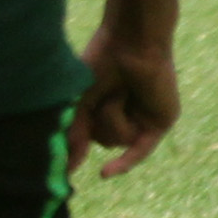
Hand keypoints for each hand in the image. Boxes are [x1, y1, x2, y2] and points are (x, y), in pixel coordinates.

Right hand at [70, 21, 178, 179]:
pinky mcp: (159, 123)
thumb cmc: (102, 63)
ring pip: (118, 141)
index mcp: (103, 106)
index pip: (86, 133)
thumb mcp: (81, 101)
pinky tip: (104, 173)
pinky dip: (124, 163)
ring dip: (113, 118)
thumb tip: (67, 167)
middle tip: (102, 94)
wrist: (133, 44)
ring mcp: (142, 120)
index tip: (58, 159)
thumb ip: (76, 134)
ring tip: (120, 93)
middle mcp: (123, 115)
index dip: (75, 140)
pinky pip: (140, 151)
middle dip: (96, 119)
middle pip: (101, 140)